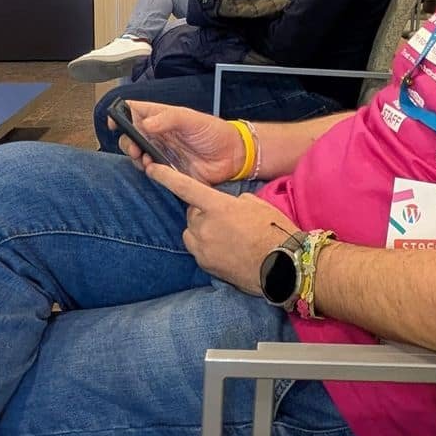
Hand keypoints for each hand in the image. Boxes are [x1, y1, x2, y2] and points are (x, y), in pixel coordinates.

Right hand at [112, 98, 244, 184]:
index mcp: (161, 117)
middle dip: (127, 141)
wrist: (232, 155)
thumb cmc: (213, 132)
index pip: (134, 111)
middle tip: (134, 148)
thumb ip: (169, 119)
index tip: (113, 123)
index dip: (120, 114)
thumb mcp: (192, 119)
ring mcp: (161, 152)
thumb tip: (145, 124)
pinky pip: (150, 171)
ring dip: (135, 156)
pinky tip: (153, 167)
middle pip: (130, 135)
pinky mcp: (168, 170)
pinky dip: (147, 170)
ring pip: (137, 154)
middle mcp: (158, 134)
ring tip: (143, 158)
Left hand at [145, 163, 297, 292]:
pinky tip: (228, 251)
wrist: (283, 266)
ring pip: (192, 232)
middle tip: (226, 219)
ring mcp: (203, 248)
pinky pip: (198, 250)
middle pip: (192, 213)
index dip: (166, 177)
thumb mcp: (256, 204)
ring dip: (202, 231)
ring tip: (227, 236)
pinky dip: (207, 248)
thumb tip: (225, 207)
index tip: (152, 169)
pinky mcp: (205, 265)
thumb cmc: (274, 231)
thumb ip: (233, 201)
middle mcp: (205, 226)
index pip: (185, 188)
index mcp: (218, 207)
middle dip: (203, 213)